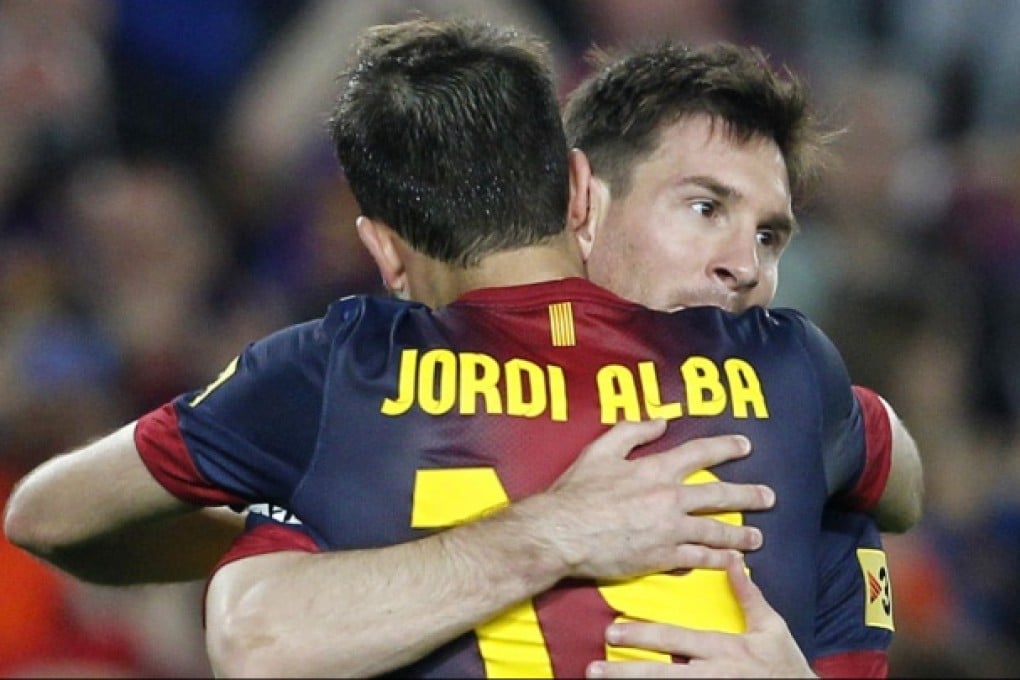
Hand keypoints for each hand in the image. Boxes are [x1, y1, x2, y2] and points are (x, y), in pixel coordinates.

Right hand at [519, 419, 774, 580]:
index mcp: (655, 470)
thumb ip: (632, 431)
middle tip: (768, 496)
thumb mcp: (600, 451)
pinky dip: (718, 560)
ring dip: (738, 533)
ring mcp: (669, 530)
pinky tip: (732, 562)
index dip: (725, 447)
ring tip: (756, 537)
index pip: (699, 453)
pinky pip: (698, 559)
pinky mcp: (662, 558)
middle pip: (718, 495)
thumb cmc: (576, 492)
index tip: (745, 445)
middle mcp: (669, 498)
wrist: (563, 533)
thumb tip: (660, 420)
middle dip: (747, 495)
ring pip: (714, 531)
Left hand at [585, 553, 816, 677]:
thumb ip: (748, 596)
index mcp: (724, 649)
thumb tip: (731, 559)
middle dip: (626, 671)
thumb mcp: (771, 627)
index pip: (676, 640)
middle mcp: (712, 675)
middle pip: (661, 674)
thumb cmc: (786, 663)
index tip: (613, 631)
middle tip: (594, 667)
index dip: (644, 636)